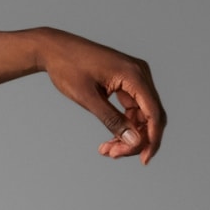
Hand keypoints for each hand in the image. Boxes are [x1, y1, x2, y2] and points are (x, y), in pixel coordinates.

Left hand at [40, 31, 166, 163]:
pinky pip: (132, 109)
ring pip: (141, 115)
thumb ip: (112, 120)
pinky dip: (123, 125)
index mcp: (134, 74)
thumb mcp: (88, 99)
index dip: (152, 139)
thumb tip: (133, 141)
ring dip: (128, 136)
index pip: (153, 112)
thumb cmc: (69, 69)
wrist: (55, 49)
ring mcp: (134, 77)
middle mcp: (140, 73)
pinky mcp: (126, 82)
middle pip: (150, 115)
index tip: (143, 160)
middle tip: (112, 155)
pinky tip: (109, 141)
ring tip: (106, 150)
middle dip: (137, 140)